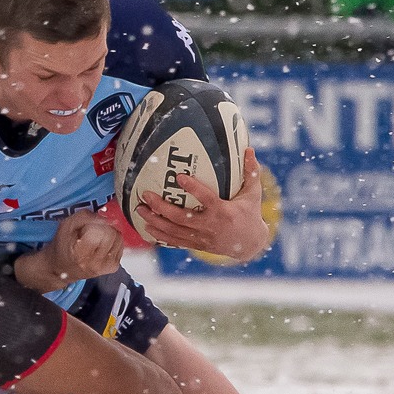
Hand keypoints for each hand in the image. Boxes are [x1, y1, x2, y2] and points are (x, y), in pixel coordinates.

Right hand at [20, 212, 124, 289]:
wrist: (62, 268)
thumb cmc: (63, 247)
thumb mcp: (65, 226)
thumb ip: (84, 216)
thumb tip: (103, 216)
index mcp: (80, 254)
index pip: (99, 231)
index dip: (94, 223)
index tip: (86, 226)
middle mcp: (95, 263)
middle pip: (111, 233)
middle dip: (103, 227)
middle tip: (91, 231)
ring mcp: (106, 266)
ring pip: (119, 237)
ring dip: (109, 233)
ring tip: (96, 238)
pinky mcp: (113, 267)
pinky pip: (121, 245)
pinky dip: (113, 241)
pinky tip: (101, 244)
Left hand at [135, 149, 269, 261]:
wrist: (249, 244)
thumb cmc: (250, 214)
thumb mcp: (253, 193)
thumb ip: (251, 171)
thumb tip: (249, 148)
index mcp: (223, 211)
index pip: (206, 199)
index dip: (193, 188)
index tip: (179, 176)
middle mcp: (210, 226)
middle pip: (182, 218)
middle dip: (162, 207)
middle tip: (146, 195)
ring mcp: (202, 238)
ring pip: (174, 231)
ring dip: (155, 221)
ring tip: (139, 210)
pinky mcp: (197, 245)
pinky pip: (175, 241)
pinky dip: (160, 235)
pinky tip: (147, 226)